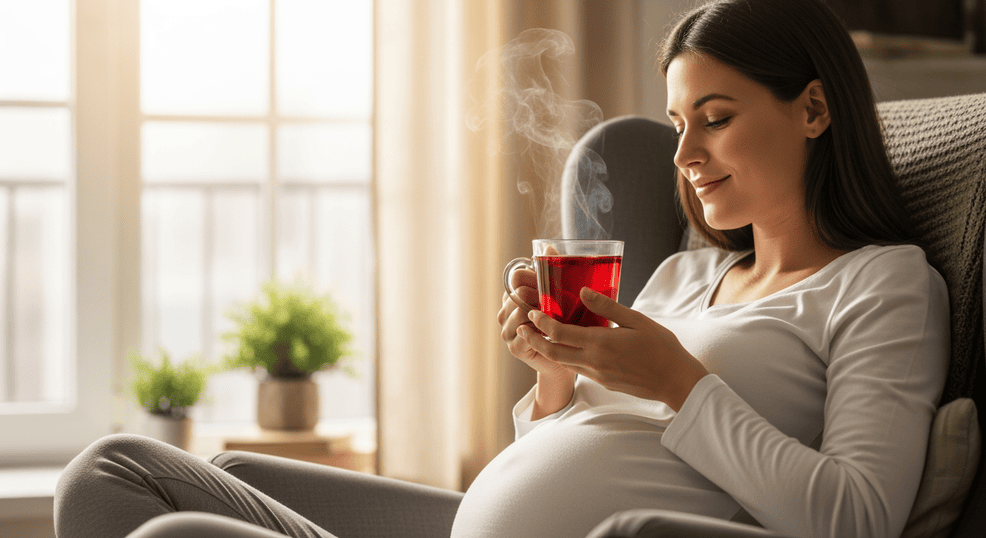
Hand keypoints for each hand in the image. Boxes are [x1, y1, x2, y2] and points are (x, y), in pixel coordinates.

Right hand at [498, 268, 576, 417]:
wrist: (570, 356)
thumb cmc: (568, 323)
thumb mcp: (562, 295)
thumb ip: (554, 272)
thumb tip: (550, 247)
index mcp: (515, 295)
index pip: (515, 276)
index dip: (532, 276)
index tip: (551, 282)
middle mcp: (507, 311)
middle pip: (516, 293)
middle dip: (536, 294)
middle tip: (556, 299)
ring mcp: (508, 329)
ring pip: (517, 312)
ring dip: (536, 311)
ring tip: (554, 313)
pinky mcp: (515, 346)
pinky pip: (521, 333)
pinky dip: (535, 329)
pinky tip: (548, 328)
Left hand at [519, 287, 708, 410]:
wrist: (675, 381)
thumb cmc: (661, 347)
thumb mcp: (636, 320)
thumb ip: (607, 307)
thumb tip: (584, 292)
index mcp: (600, 343)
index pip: (559, 333)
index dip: (541, 323)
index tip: (531, 312)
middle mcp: (593, 362)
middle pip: (553, 352)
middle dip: (534, 339)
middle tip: (521, 327)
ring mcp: (597, 375)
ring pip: (563, 363)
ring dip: (547, 350)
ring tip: (537, 337)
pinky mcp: (603, 382)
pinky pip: (578, 369)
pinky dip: (566, 358)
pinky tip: (567, 348)